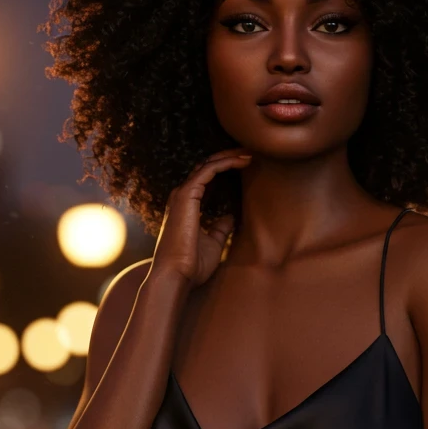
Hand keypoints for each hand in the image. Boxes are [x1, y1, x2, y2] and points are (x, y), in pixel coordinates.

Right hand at [150, 148, 252, 287]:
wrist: (177, 276)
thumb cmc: (192, 265)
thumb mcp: (214, 243)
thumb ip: (221, 228)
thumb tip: (231, 217)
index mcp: (187, 206)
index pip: (207, 178)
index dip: (225, 168)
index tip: (247, 165)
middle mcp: (182, 196)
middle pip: (207, 166)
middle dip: (229, 157)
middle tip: (251, 152)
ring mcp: (182, 195)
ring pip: (208, 164)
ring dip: (230, 156)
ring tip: (250, 152)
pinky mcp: (186, 196)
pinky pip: (208, 171)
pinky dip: (226, 163)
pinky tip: (242, 160)